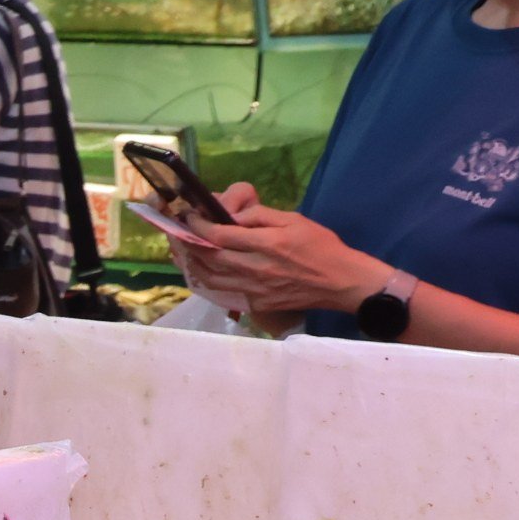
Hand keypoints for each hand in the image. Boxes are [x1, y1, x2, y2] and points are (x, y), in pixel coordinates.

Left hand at [165, 186, 385, 320]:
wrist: (340, 282)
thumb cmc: (320, 246)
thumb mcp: (294, 220)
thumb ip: (260, 217)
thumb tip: (231, 216)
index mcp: (266, 244)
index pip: (220, 235)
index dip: (198, 225)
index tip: (189, 216)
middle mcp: (256, 268)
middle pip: (209, 257)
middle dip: (189, 244)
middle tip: (178, 233)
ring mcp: (254, 289)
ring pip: (211, 278)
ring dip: (194, 264)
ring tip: (185, 251)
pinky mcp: (256, 302)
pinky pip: (224, 291)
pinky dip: (209, 280)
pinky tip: (203, 270)